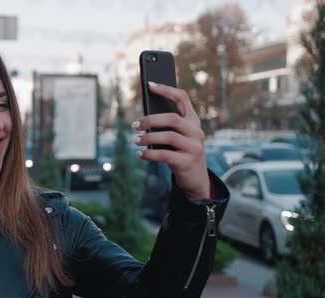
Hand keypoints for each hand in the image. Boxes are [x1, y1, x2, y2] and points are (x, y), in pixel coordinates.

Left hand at [133, 82, 209, 200]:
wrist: (195, 178)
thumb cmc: (180, 153)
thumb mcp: (177, 138)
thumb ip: (166, 128)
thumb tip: (143, 121)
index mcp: (193, 121)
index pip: (183, 98)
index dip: (166, 90)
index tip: (150, 85)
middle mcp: (196, 132)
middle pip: (172, 118)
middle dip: (150, 120)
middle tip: (134, 125)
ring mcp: (194, 147)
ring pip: (169, 137)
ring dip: (148, 138)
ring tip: (136, 140)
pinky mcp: (187, 162)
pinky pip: (165, 155)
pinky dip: (150, 154)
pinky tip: (140, 154)